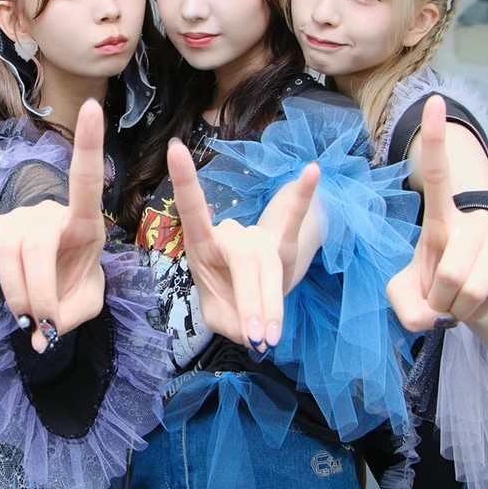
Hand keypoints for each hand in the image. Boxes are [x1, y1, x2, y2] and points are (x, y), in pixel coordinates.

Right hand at [0, 100, 107, 352]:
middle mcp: (48, 212)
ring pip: (5, 251)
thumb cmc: (81, 284)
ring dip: (14, 291)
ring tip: (24, 320)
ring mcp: (18, 218)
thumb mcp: (90, 302)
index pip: (85, 180)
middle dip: (36, 292)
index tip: (90, 108)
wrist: (69, 281)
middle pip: (31, 246)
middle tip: (43, 328)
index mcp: (83, 221)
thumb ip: (71, 317)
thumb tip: (40, 335)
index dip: (88, 147)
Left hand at [167, 138, 319, 350]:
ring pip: (268, 265)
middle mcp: (228, 233)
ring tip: (270, 338)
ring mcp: (256, 236)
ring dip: (271, 304)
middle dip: (253, 303)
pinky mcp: (282, 242)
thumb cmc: (227, 300)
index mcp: (201, 244)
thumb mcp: (218, 317)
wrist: (252, 299)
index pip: (193, 211)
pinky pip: (293, 220)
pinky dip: (302, 197)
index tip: (176, 149)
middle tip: (258, 339)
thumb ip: (229, 323)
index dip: (186, 182)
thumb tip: (252, 330)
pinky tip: (311, 172)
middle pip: (244, 261)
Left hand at [387, 96, 487, 332]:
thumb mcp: (402, 297)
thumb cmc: (431, 289)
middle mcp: (474, 225)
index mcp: (441, 221)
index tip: (433, 101)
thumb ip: (407, 310)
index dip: (433, 139)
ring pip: (474, 288)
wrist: (463, 306)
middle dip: (438, 301)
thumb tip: (439, 318)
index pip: (437, 174)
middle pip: (448, 273)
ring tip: (460, 303)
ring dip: (461, 310)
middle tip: (440, 300)